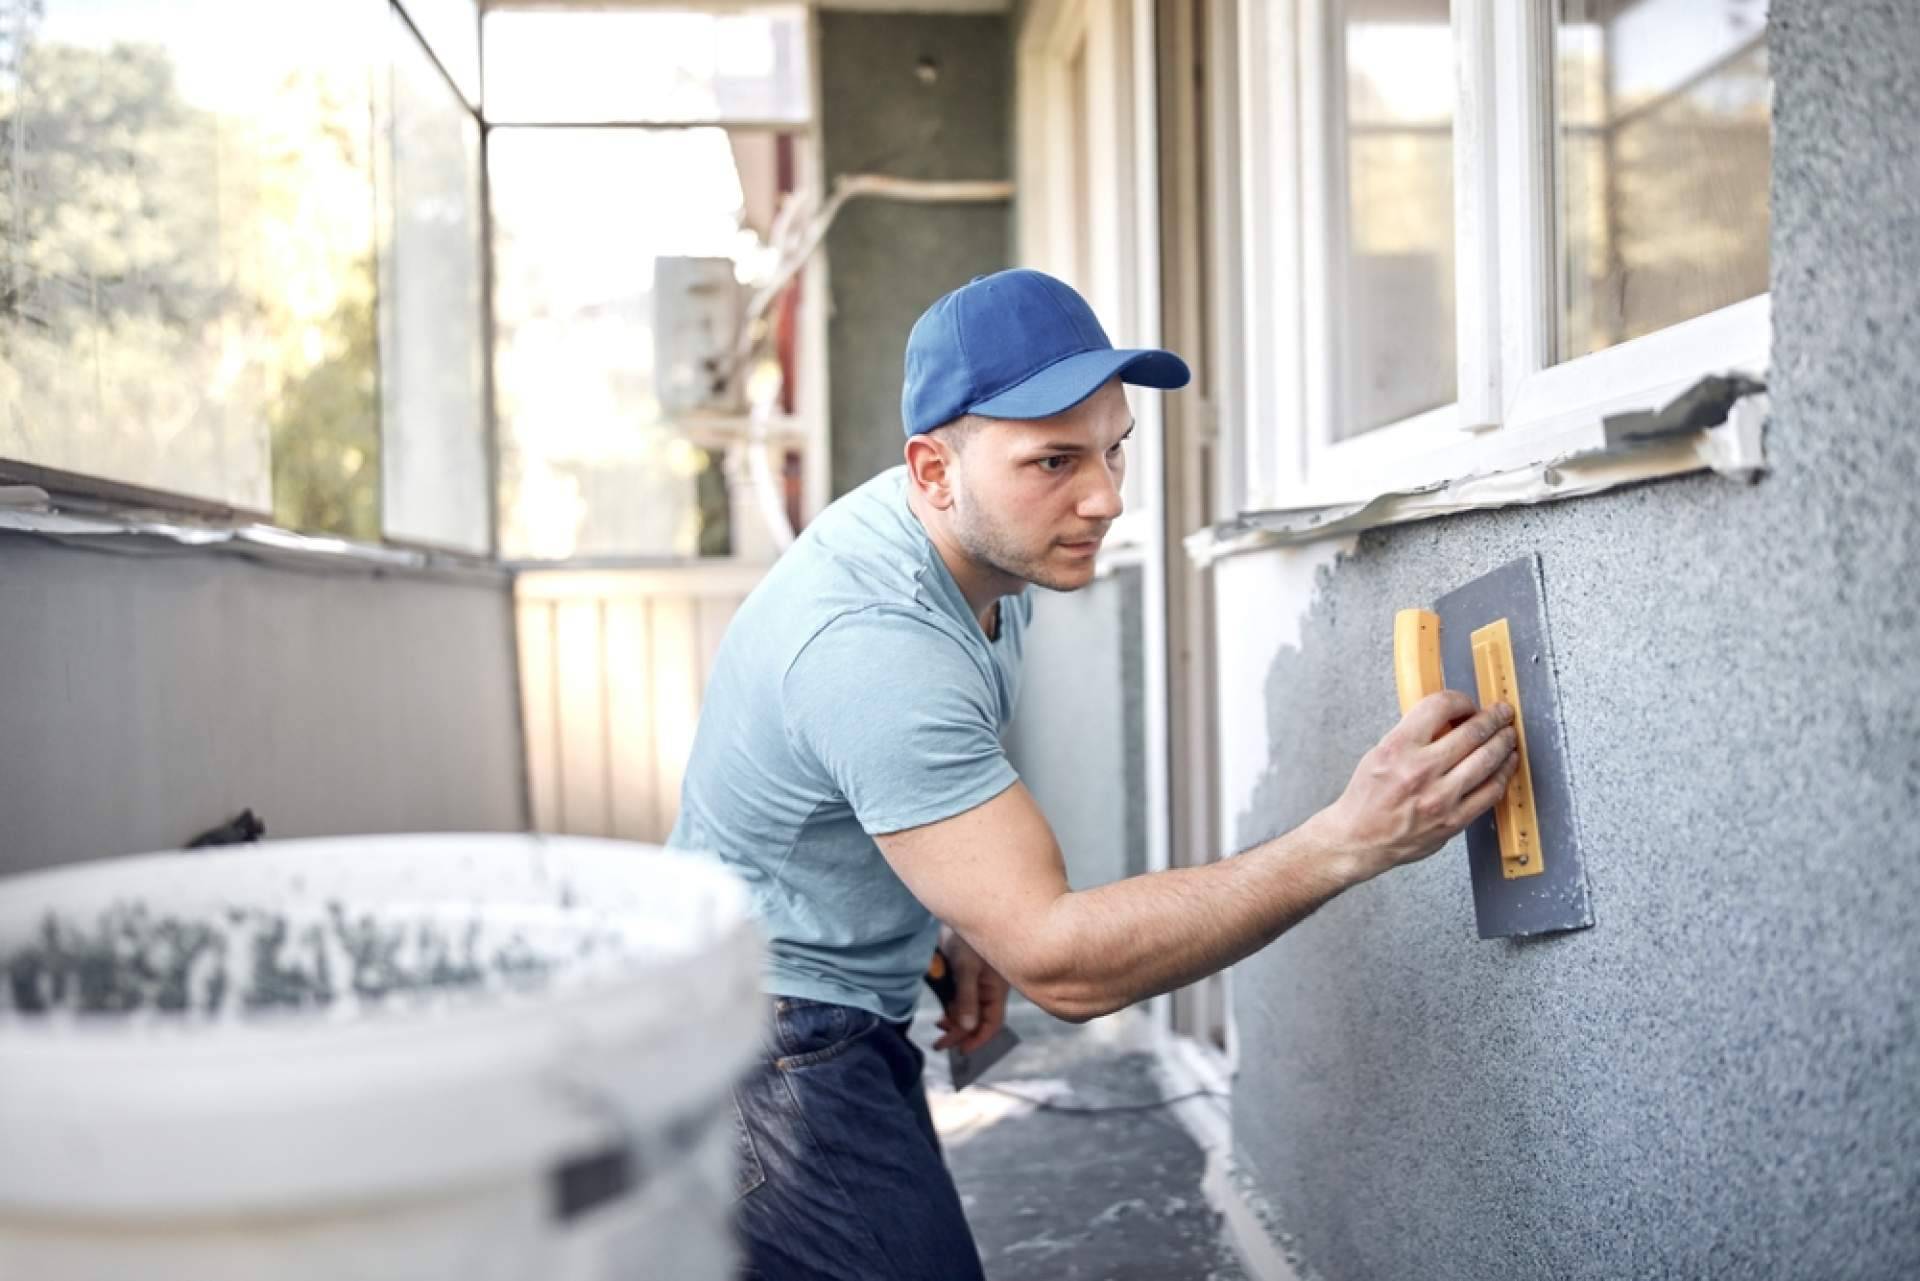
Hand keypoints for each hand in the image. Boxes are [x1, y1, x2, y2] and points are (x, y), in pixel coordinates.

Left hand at [933, 927, 1009, 1054]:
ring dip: (953, 1023)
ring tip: (938, 1029)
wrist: (958, 910)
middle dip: (960, 1034)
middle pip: (976, 1020)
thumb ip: (966, 999)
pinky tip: (941, 1014)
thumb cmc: (968, 937)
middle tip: (939, 1044)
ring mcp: (975, 983)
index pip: (991, 1023)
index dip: (978, 1040)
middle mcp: (987, 989)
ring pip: (966, 1011)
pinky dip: (950, 1009)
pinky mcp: (962, 975)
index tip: (961, 1051)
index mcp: (995, 990)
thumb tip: (965, 1028)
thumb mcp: (967, 968)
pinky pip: (957, 999)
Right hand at [1316, 691, 1518, 881]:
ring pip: (1487, 760)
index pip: (1440, 707)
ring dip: (1504, 743)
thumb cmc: (1367, 798)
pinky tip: (1506, 764)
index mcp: (1397, 748)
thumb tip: (1451, 720)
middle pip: (1472, 732)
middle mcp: (1420, 771)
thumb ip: (1413, 735)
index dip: (1461, 700)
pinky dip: (1503, 774)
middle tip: (1501, 713)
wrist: (1359, 840)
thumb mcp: (1380, 753)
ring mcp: (1440, 798)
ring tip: (1508, 735)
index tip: (1467, 704)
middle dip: (1493, 718)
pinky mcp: (1454, 820)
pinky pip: (1490, 792)